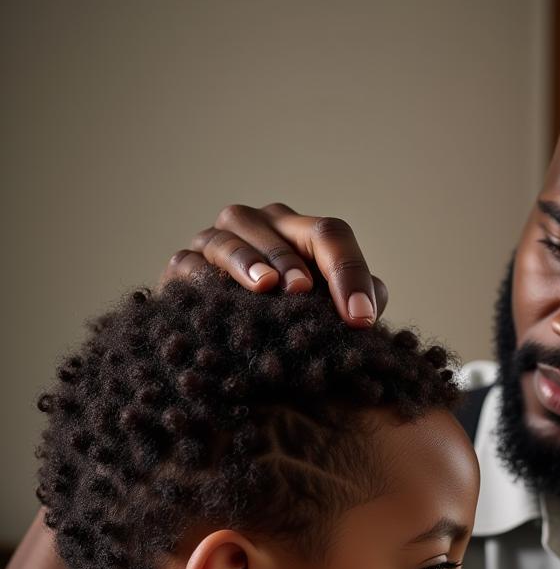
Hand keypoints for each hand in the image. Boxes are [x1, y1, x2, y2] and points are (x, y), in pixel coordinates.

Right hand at [160, 202, 389, 325]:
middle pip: (277, 228)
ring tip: (265, 286)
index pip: (330, 235)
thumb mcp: (332, 313)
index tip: (361, 319)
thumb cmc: (292, 322)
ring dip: (247, 261)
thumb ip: (358, 304)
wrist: (231, 342)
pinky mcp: (182, 267)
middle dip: (291, 260)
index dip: (349, 272)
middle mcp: (258, 226)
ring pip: (229, 238)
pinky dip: (204, 280)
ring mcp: (217, 242)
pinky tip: (218, 301)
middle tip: (304, 290)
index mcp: (299, 233)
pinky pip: (189, 266)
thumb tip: (367, 311)